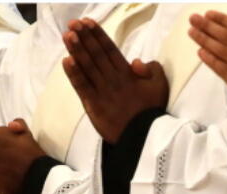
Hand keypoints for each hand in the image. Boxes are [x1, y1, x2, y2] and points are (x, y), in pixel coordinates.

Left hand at [61, 18, 167, 143]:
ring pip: (87, 67)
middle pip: (95, 54)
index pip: (109, 49)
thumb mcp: (160, 85)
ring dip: (75, 50)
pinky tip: (66, 61)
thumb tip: (136, 61)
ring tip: (67, 35)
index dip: (97, 34)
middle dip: (84, 37)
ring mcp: (101, 92)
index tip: (87, 22)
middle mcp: (112, 79)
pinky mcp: (93, 105)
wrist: (143, 137)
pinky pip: (82, 87)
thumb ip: (151, 68)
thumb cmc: (151, 111)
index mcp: (127, 73)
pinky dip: (74, 74)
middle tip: (73, 23)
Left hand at [188, 11, 226, 126]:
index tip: (209, 15)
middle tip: (193, 19)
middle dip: (207, 26)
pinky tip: (201, 52)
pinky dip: (210, 60)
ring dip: (204, 40)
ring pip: (221, 51)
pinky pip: (222, 69)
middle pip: (225, 36)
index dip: (222, 20)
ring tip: (192, 32)